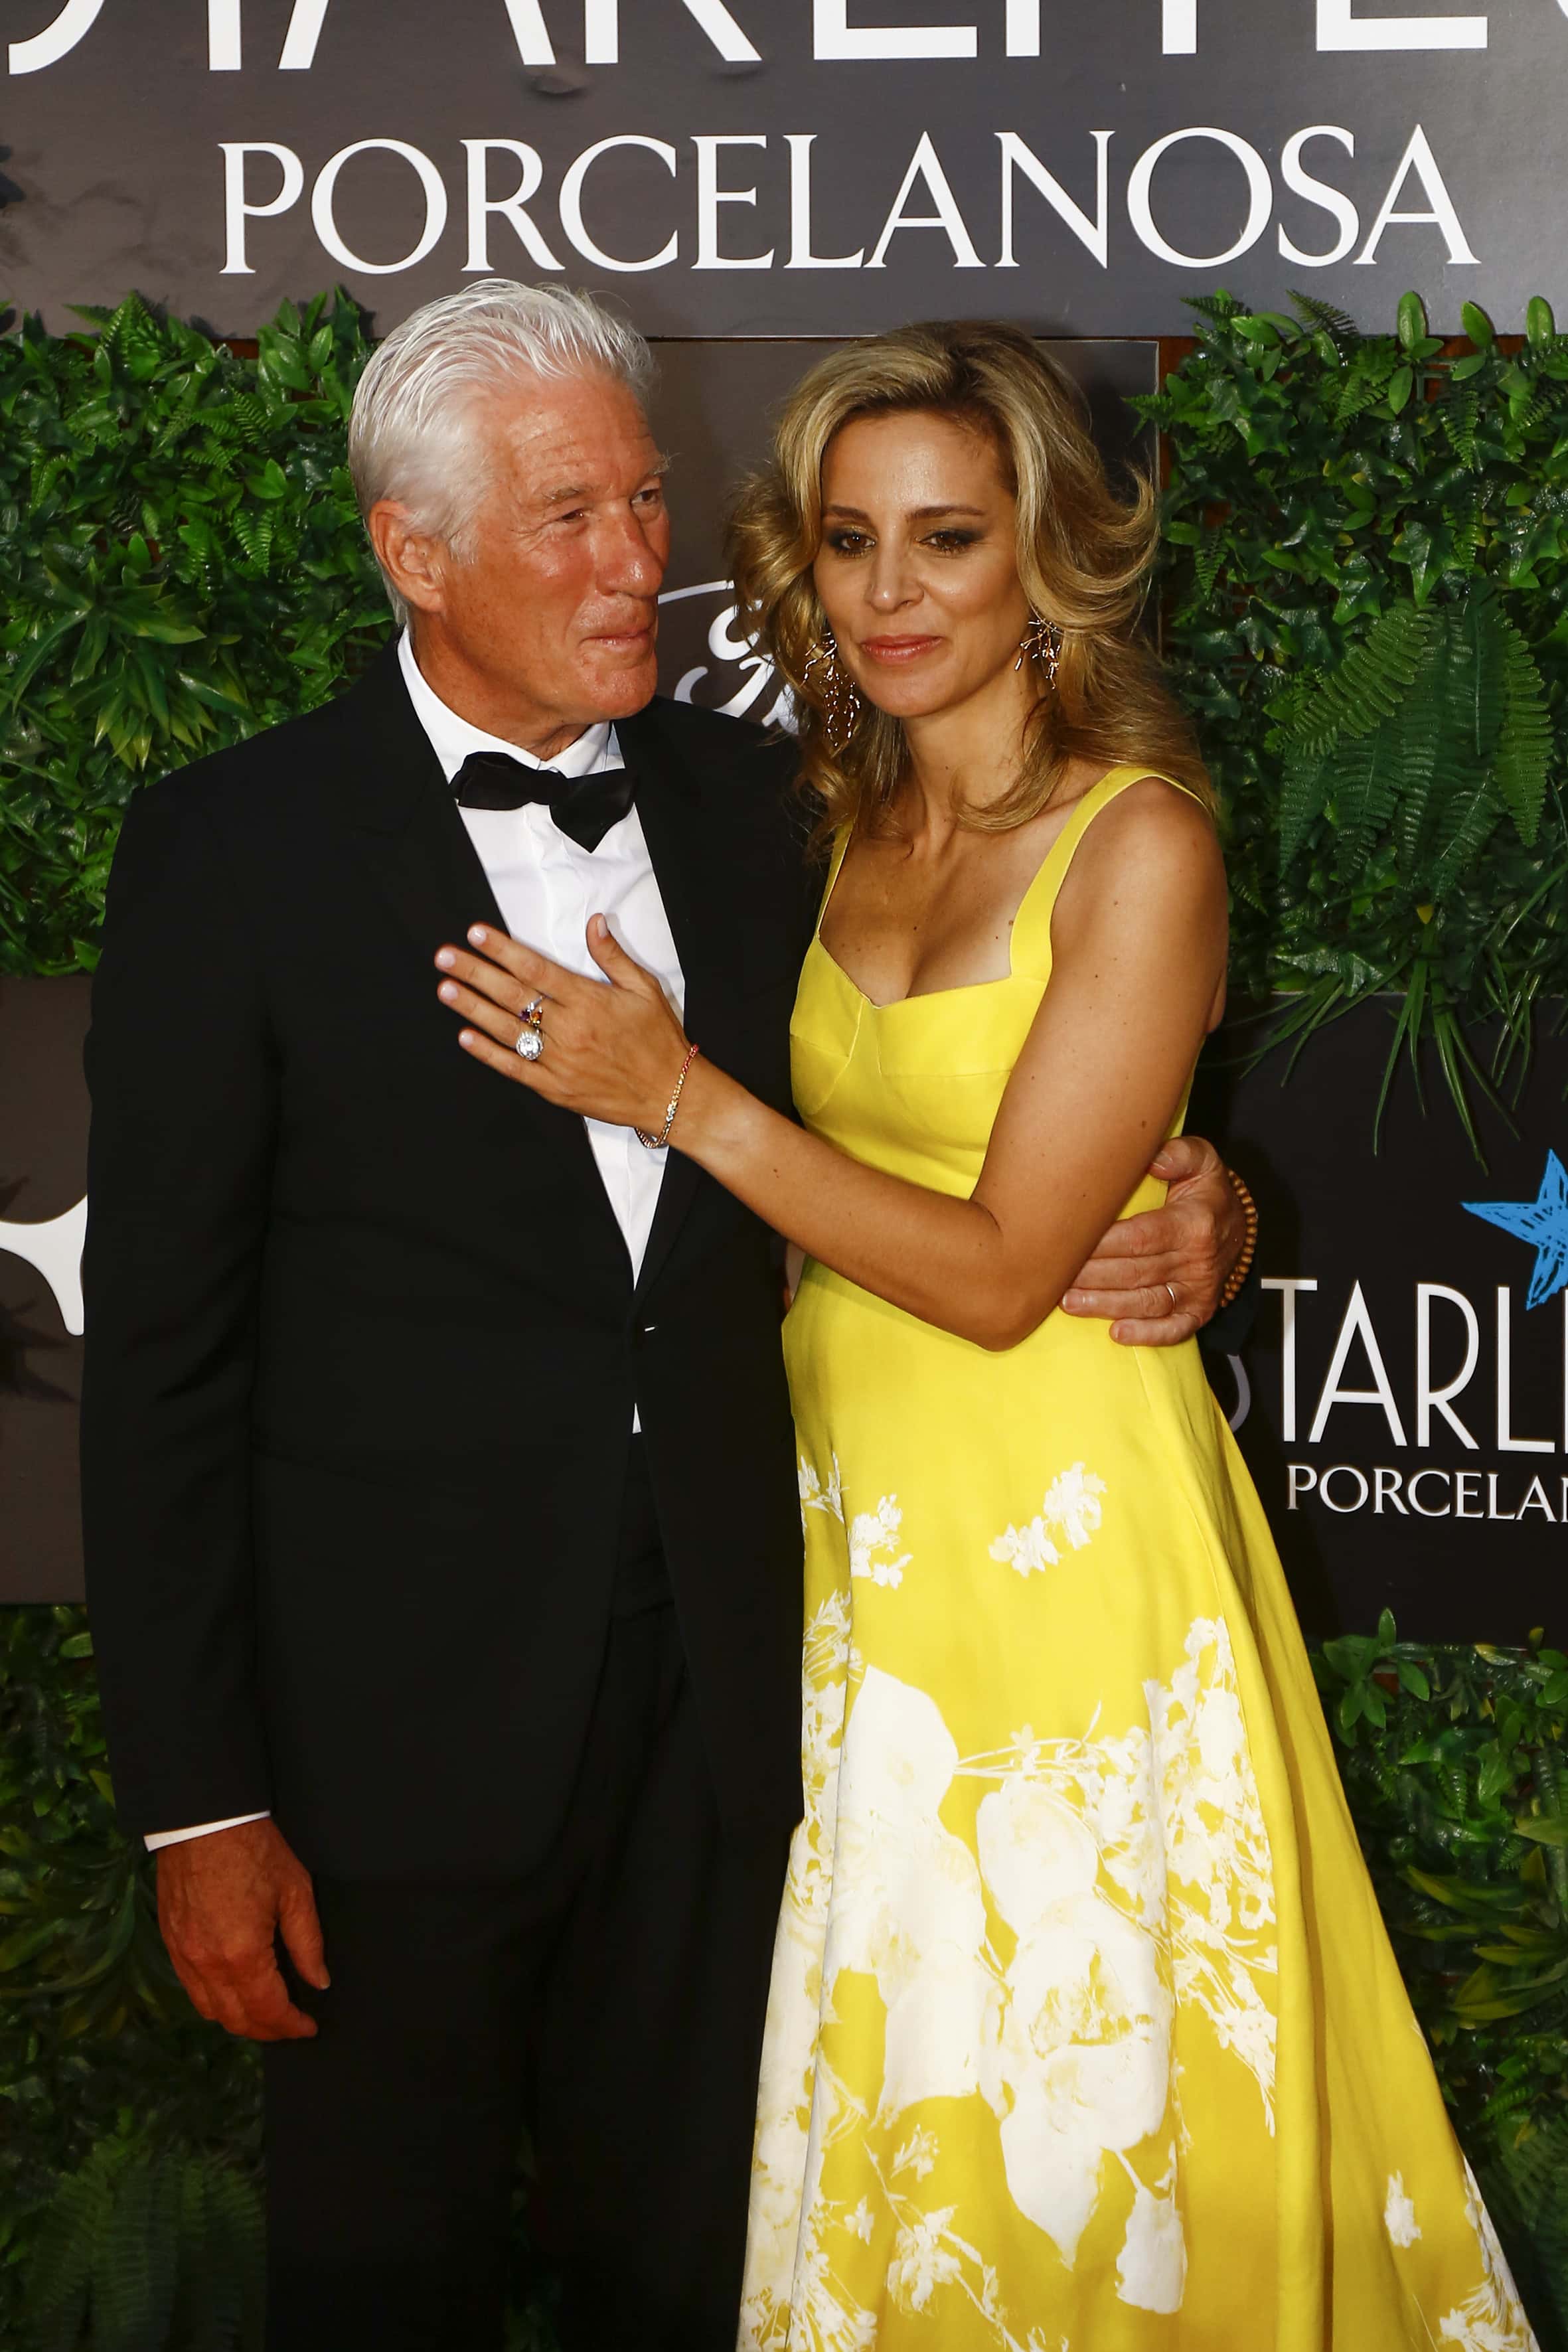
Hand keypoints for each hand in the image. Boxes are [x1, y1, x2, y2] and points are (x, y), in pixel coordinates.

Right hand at [156, 1818, 327, 2041]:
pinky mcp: (170, 1943)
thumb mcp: (295, 1891)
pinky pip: (191, 1988)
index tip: (309, 2028)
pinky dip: (214, 2000)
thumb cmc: (254, 1849)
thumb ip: (307, 1943)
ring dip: (238, 2020)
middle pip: (236, 2020)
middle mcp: (206, 1965)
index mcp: (241, 1955)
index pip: (268, 2010)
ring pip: (209, 2010)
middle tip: (291, 2026)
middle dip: (267, 2031)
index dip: (291, 2026)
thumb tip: (318, 1981)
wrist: (203, 1819)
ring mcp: (183, 1956)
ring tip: (265, 2013)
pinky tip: (234, 1990)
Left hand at [435, 920, 691, 1132]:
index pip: (536, 969)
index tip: (476, 933)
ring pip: (507, 1030)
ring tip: (445, 988)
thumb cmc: (659, 1039)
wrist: (670, 1094)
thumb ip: (613, 956)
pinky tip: (465, 1037)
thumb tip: (593, 921)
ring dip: (472, 1008)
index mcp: (589, 1001)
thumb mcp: (645, 989)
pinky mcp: (555, 1089)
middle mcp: (569, 1029)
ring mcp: (559, 1061)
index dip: (503, 950)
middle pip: (513, 996)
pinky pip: (514, 1069)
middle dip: (476, 973)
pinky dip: (488, 1053)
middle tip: (445, 956)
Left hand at [1060, 1134, 1243, 1346]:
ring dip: (1106, 1305)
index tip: (1070, 1242)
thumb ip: (1178, 1154)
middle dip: (1093, 1276)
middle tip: (1053, 1276)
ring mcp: (1199, 1290)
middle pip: (1137, 1272)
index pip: (1142, 1237)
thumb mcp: (1201, 1160)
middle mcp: (1197, 1260)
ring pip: (1148, 1302)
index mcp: (1193, 1223)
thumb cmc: (1206, 1191)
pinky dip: (1147, 1335)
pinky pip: (1174, 1329)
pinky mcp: (1199, 1311)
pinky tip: (1117, 1334)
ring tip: (1069, 1302)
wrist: (1235, 1225)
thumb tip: (1152, 1160)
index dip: (1104, 1243)